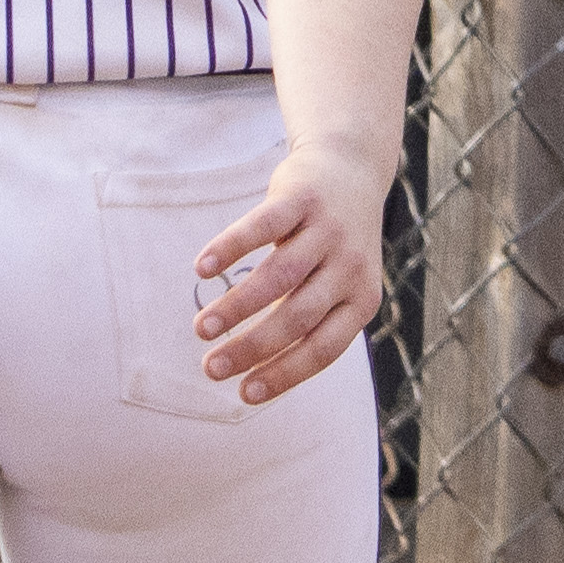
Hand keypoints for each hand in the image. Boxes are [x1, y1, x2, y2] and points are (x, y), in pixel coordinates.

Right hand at [190, 136, 395, 404]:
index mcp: (362, 299)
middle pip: (297, 318)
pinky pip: (263, 226)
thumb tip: (252, 372)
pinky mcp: (302, 197)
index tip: (244, 394)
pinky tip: (203, 270)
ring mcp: (328, 230)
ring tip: (201, 330)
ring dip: (236, 308)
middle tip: (211, 369)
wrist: (351, 168)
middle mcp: (350, 267)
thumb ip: (305, 322)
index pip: (324, 348)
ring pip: (279, 277)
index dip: (284, 374)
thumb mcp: (337, 286)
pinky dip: (231, 247)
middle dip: (251, 349)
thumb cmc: (333, 244)